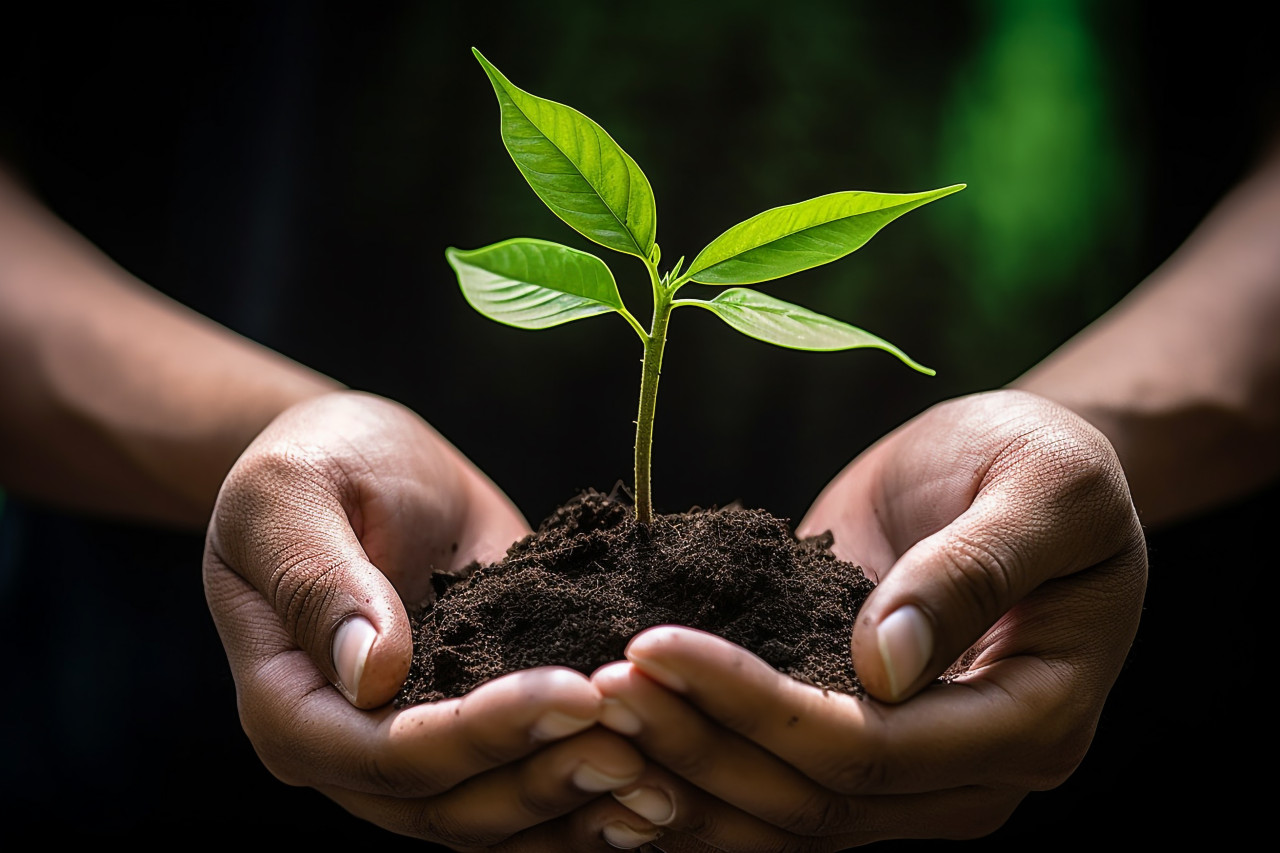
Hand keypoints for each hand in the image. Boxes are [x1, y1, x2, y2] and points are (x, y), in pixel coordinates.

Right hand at [203, 391, 654, 848]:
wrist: (361, 459)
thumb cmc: (316, 461)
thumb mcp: (291, 496)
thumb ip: (319, 583)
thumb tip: (373, 677)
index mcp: (288, 704)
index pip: (388, 753)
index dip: (485, 735)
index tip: (578, 694)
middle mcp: (349, 748)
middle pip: (446, 806)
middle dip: (545, 781)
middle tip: (638, 749)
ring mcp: (414, 744)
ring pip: (491, 818)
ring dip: (574, 808)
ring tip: (660, 784)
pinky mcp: (474, 724)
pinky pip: (521, 784)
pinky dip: (581, 798)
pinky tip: (655, 787)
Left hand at [592, 389, 1147, 849]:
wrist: (1023, 470)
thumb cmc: (1049, 463)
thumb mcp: (1045, 489)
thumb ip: (974, 570)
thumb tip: (886, 666)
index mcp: (1031, 723)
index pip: (871, 747)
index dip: (755, 708)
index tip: (650, 646)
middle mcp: (967, 773)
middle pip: (813, 795)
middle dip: (696, 743)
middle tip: (596, 684)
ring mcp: (911, 773)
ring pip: (779, 814)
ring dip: (679, 770)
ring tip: (586, 711)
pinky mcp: (856, 744)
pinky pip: (769, 785)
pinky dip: (693, 775)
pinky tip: (618, 748)